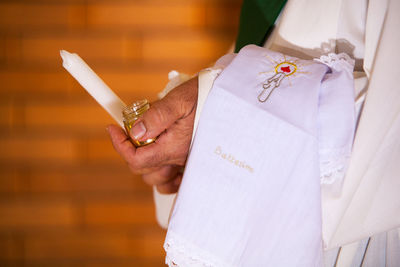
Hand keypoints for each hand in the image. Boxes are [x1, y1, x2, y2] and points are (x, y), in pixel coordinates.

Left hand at [107, 77, 197, 193]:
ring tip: (147, 144)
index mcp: (173, 147)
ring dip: (146, 165)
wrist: (226, 100)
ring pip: (156, 179)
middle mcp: (179, 160)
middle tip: (131, 131)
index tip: (113, 129)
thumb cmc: (204, 98)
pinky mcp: (192, 164)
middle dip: (131, 151)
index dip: (119, 145)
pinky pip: (174, 184)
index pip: (136, 159)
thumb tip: (134, 133)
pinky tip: (162, 163)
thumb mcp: (178, 101)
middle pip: (143, 170)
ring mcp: (186, 164)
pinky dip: (164, 178)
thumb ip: (155, 116)